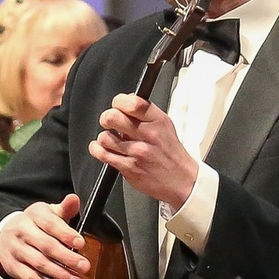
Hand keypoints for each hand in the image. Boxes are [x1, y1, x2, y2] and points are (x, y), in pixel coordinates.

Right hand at [0, 195, 88, 278]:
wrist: (4, 235)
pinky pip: (30, 278)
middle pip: (46, 245)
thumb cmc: (34, 224)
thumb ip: (64, 209)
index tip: (81, 243)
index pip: (50, 224)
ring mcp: (16, 249)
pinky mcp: (12, 266)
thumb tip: (74, 199)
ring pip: (39, 263)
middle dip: (67, 257)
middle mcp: (22, 231)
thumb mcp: (47, 213)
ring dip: (60, 274)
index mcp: (34, 215)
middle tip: (84, 266)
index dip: (66, 234)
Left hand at [90, 93, 198, 208]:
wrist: (181, 180)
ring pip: (105, 137)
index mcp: (158, 121)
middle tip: (110, 122)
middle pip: (113, 117)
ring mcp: (138, 152)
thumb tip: (127, 98)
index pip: (132, 103)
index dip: (118, 102)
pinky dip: (97, 150)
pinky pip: (103, 154)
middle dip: (107, 118)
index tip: (117, 106)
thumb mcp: (165, 125)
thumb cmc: (170, 153)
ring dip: (104, 137)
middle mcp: (148, 135)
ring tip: (111, 140)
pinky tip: (103, 149)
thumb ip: (145, 111)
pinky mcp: (129, 168)